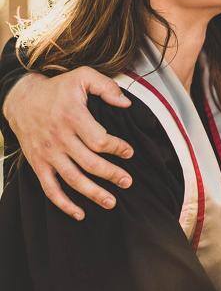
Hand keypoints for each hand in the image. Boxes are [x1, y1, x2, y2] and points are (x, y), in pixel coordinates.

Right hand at [3, 69, 134, 219]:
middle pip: (89, 163)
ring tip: (112, 202)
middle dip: (111, 175)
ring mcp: (48, 154)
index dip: (117, 148)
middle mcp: (60, 138)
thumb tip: (127, 103)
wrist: (21, 98)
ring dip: (93, 193)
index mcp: (73, 117)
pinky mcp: (38, 164)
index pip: (98, 140)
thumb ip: (106, 87)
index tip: (130, 153)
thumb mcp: (82, 76)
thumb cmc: (58, 88)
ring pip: (72, 179)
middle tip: (128, 182)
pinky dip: (64, 204)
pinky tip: (80, 214)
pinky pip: (50, 189)